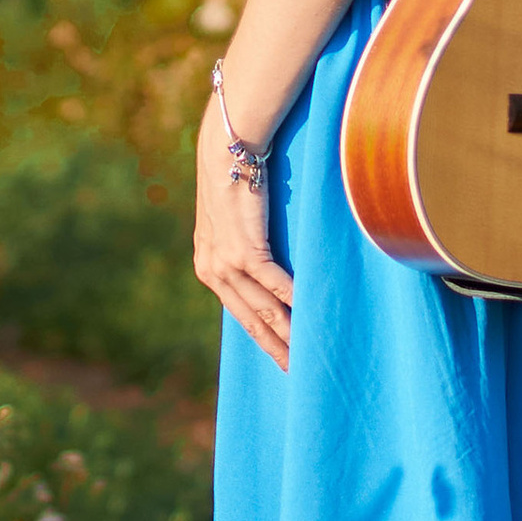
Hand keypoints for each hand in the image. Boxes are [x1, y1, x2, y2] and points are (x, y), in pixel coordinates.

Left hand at [194, 89, 295, 370]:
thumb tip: (270, 264)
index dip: (263, 339)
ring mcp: (228, 264)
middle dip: (277, 348)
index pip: (241, 313)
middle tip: (300, 373)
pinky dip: (295, 303)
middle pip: (252, 321)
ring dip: (289, 335)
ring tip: (309, 355)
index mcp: (209, 267)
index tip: (283, 359)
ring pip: (264, 311)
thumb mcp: (233, 219)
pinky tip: (311, 317)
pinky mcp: (246, 251)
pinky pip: (276, 286)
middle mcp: (213, 271)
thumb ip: (247, 247)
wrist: (227, 147)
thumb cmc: (236, 177)